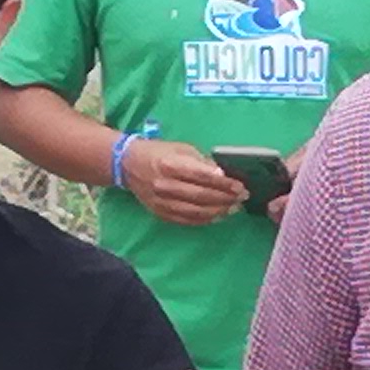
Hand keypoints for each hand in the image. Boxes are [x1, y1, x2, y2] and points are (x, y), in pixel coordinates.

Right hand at [123, 140, 247, 225]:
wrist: (128, 164)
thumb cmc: (158, 153)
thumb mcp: (181, 149)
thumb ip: (202, 162)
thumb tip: (224, 175)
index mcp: (170, 164)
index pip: (203, 176)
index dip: (224, 183)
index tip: (240, 186)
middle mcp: (165, 184)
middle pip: (202, 196)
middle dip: (226, 198)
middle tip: (241, 198)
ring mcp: (161, 201)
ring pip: (196, 211)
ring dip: (218, 211)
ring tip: (233, 208)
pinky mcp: (160, 212)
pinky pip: (186, 220)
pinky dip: (205, 219)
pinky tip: (217, 216)